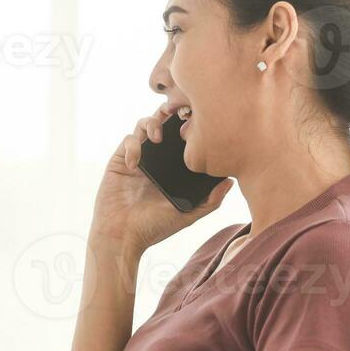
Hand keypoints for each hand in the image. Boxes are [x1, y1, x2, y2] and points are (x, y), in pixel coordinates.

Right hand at [91, 104, 232, 253]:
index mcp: (172, 168)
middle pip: (164, 123)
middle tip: (180, 115)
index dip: (190, 125)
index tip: (200, 122)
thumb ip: (210, 201)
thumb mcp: (188, 215)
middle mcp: (156, 159)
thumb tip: (230, 181)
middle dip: (171, 113)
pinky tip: (135, 163)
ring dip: (152, 123)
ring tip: (157, 138)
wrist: (122, 237)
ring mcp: (138, 158)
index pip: (183, 138)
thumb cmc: (153, 228)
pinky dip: (133, 145)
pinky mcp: (120, 161)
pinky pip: (127, 140)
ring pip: (145, 124)